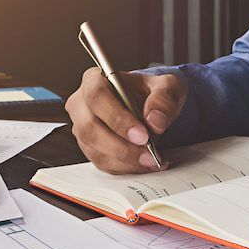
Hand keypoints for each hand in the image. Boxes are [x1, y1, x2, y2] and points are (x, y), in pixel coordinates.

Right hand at [65, 68, 186, 173]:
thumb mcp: (167, 87)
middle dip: (121, 146)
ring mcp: (82, 128)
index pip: (97, 97)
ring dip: (125, 160)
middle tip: (148, 154)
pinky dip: (125, 167)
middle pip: (90, 128)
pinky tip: (144, 164)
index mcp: (94, 80)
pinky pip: (102, 163)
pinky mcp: (90, 147)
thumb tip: (155, 121)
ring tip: (152, 160)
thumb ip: (164, 98)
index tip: (142, 134)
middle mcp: (81, 104)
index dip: (117, 118)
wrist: (150, 108)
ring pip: (95, 150)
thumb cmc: (152, 93)